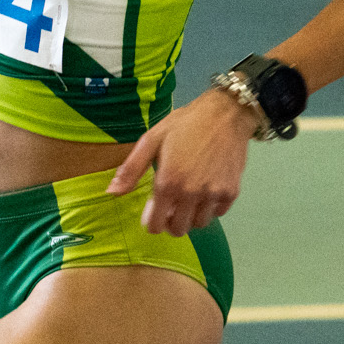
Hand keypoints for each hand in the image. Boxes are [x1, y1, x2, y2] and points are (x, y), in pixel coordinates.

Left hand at [105, 88, 259, 234]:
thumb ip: (131, 169)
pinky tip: (205, 190)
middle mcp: (191, 193)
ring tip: (188, 196)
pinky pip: (217, 213)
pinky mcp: (231, 192)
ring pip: (199, 224)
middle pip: (178, 229)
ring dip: (191, 215)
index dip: (152, 221)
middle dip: (171, 221)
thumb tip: (112, 193)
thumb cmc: (185, 124)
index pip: (156, 225)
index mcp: (168, 182)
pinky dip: (210, 208)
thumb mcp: (152, 140)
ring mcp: (213, 195)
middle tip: (171, 205)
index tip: (153, 211)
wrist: (225, 114)